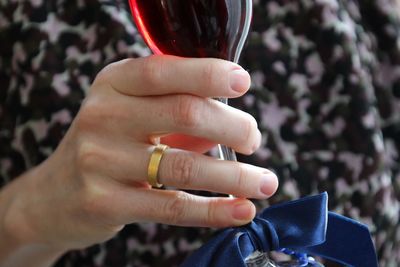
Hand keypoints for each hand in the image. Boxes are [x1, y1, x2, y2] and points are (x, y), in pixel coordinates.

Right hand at [2, 56, 277, 251]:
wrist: (54, 196)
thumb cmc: (108, 145)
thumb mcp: (133, 114)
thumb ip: (178, 110)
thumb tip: (236, 121)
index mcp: (113, 85)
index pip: (164, 71)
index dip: (209, 74)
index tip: (243, 83)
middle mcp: (103, 116)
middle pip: (185, 113)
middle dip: (234, 126)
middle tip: (254, 140)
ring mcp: (100, 160)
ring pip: (184, 166)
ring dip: (236, 176)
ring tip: (264, 181)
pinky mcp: (105, 202)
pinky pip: (172, 206)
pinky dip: (215, 210)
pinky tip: (242, 210)